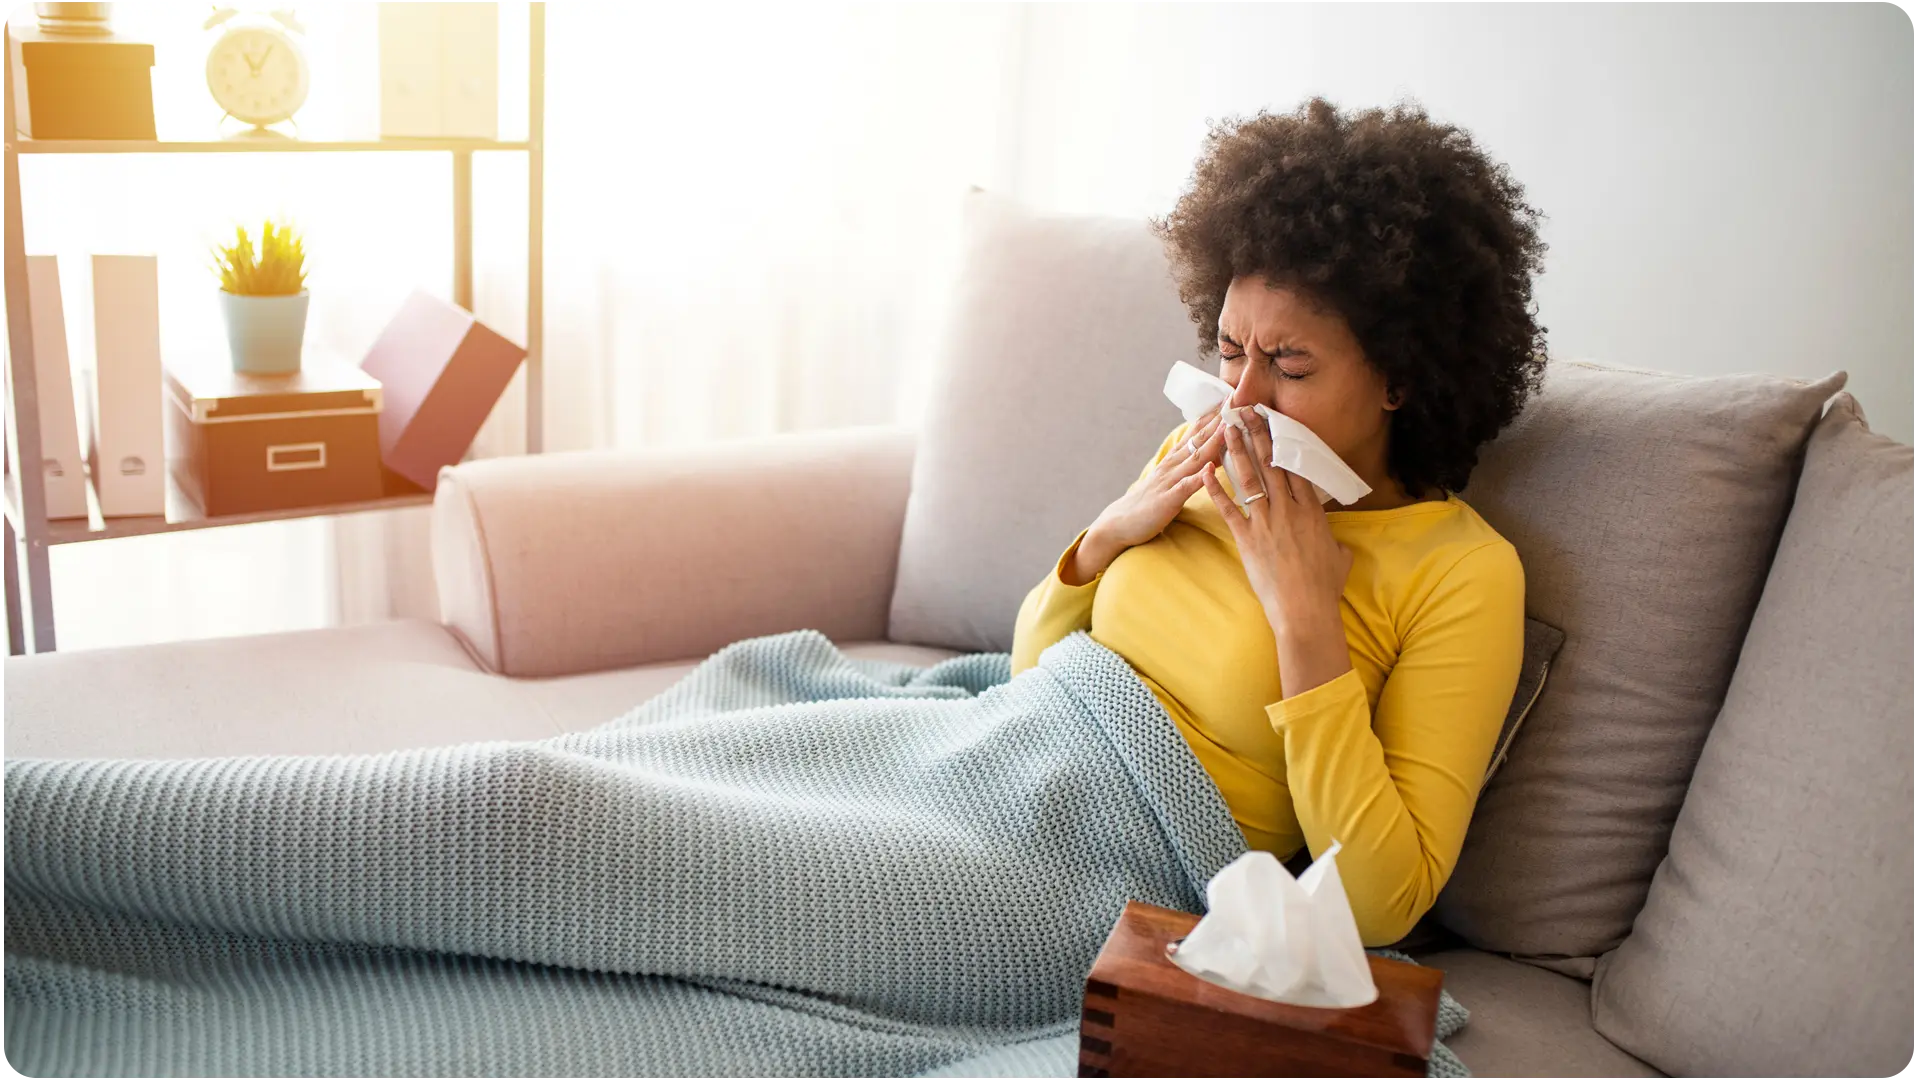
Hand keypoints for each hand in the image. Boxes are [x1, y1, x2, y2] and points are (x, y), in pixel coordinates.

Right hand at [1067, 409, 1228, 584]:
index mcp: (1174, 460)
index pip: (1196, 433)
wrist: (1120, 522)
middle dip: (1218, 421)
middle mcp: (1172, 465)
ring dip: (1212, 442)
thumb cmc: (1148, 503)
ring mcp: (1170, 481)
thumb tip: (1211, 456)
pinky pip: (1186, 486)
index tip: (1229, 399)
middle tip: (1235, 401)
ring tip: (1228, 427)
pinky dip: (1198, 477)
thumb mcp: (1170, 479)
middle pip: (1199, 439)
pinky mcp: (1168, 499)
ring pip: (1195, 458)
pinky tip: (1209, 468)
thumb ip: (1187, 466)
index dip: (1213, 416)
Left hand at [1201, 407, 1353, 644]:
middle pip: (1271, 465)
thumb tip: (1335, 542)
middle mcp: (1288, 511)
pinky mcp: (1246, 539)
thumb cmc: (1324, 589)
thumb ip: (1334, 542)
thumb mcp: (1339, 558)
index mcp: (1312, 512)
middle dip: (1258, 435)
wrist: (1305, 611)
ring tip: (1227, 429)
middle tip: (1247, 411)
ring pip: (1249, 479)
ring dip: (1236, 452)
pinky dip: (1215, 489)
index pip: (1295, 468)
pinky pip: (1228, 508)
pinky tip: (1204, 472)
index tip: (1274, 422)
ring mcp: (1266, 523)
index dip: (1283, 442)